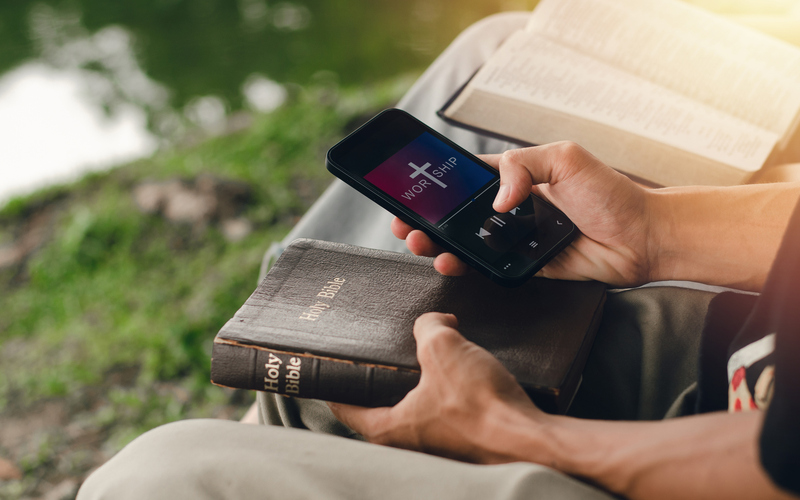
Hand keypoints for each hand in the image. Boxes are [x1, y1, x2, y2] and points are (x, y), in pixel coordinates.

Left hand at [329, 312, 545, 463]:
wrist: (531, 439)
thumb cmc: (482, 407)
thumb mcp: (444, 347)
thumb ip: (428, 326)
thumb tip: (433, 323)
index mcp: (388, 428)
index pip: (343, 406)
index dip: (336, 380)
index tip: (331, 361)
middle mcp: (408, 443)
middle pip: (380, 404)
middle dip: (383, 375)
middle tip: (385, 349)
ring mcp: (437, 445)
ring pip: (416, 407)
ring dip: (419, 382)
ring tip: (427, 353)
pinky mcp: (465, 441)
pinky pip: (446, 411)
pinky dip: (447, 391)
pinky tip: (461, 370)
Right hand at [392, 142, 655, 286]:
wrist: (642, 238)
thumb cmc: (612, 193)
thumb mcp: (565, 159)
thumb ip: (522, 166)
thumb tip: (495, 201)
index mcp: (516, 176)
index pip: (466, 179)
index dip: (437, 185)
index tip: (411, 189)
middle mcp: (512, 206)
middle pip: (458, 213)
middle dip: (428, 218)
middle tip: (407, 224)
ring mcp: (516, 237)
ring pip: (467, 242)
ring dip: (439, 243)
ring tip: (422, 243)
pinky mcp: (525, 265)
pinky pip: (489, 267)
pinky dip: (466, 266)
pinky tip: (451, 262)